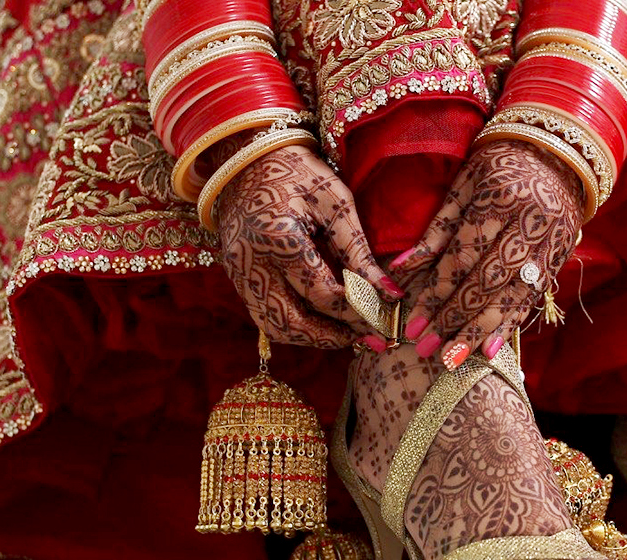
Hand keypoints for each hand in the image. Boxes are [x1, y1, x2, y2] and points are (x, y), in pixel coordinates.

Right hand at [217, 145, 403, 348]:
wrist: (246, 154)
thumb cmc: (298, 171)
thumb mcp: (336, 203)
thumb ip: (359, 252)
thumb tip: (391, 294)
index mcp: (278, 238)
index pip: (324, 294)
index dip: (359, 310)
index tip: (388, 316)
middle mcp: (250, 262)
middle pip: (292, 322)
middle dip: (333, 336)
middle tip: (369, 337)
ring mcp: (237, 271)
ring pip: (274, 326)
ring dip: (312, 337)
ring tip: (347, 333)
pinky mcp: (235, 275)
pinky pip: (264, 313)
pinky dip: (295, 323)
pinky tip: (323, 319)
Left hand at [391, 139, 583, 366]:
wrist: (560, 152)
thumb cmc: (499, 163)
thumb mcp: (464, 184)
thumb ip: (437, 230)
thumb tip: (401, 270)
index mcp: (498, 199)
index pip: (462, 256)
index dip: (437, 292)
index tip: (413, 323)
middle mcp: (527, 226)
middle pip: (486, 282)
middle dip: (454, 319)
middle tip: (426, 349)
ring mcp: (547, 245)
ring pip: (510, 297)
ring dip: (479, 332)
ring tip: (453, 360)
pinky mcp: (557, 259)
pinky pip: (530, 298)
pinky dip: (509, 325)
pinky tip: (490, 351)